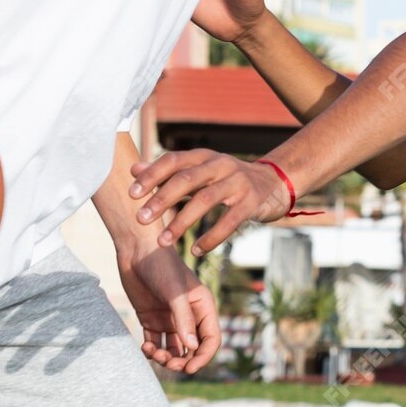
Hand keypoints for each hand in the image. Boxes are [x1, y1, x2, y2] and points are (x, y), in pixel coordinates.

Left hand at [120, 244, 221, 373]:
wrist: (136, 249)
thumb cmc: (160, 264)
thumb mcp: (174, 292)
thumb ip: (183, 319)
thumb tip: (192, 347)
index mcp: (203, 306)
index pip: (211, 339)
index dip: (203, 357)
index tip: (189, 369)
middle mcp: (189, 315)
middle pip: (192, 349)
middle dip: (182, 361)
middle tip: (168, 362)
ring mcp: (170, 318)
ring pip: (174, 349)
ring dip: (166, 358)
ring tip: (153, 353)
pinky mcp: (151, 319)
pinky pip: (156, 343)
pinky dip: (151, 350)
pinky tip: (144, 346)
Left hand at [130, 149, 288, 254]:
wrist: (274, 182)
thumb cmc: (227, 179)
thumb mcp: (200, 170)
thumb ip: (169, 171)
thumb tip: (134, 169)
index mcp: (203, 155)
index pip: (173, 160)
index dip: (151, 175)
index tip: (131, 194)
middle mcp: (220, 164)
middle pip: (186, 178)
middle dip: (161, 199)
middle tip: (140, 219)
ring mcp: (238, 182)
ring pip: (206, 199)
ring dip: (182, 221)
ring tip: (163, 241)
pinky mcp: (252, 202)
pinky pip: (230, 220)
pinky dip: (212, 237)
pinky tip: (196, 251)